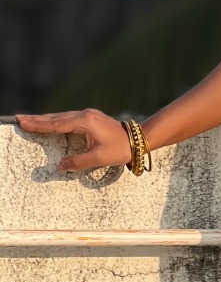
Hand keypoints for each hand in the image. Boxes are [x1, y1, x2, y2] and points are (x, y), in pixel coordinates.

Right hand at [15, 109, 134, 172]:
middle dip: (38, 119)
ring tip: (30, 120)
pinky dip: (57, 120)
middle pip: (56, 118)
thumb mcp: (99, 158)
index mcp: (85, 122)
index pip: (56, 124)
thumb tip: (60, 166)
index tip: (24, 122)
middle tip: (20, 119)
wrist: (139, 139)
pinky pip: (69, 118)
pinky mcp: (91, 118)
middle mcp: (85, 115)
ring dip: (46, 119)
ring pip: (62, 117)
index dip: (39, 124)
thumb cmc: (121, 148)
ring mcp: (88, 115)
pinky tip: (51, 122)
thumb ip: (78, 162)